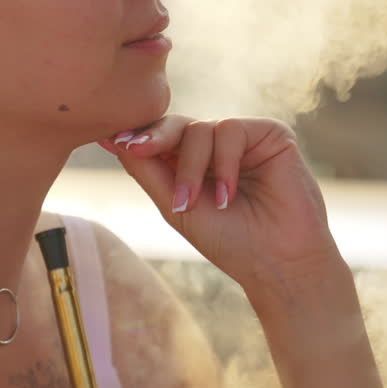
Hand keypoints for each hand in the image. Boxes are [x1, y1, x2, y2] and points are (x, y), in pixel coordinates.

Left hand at [98, 115, 340, 291]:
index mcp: (193, 162)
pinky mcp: (270, 134)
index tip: (115, 141)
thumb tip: (108, 140)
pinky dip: (223, 163)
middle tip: (136, 149)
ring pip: (200, 129)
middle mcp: (217, 147)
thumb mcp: (175, 206)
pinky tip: (228, 195)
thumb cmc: (229, 242)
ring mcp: (244, 139)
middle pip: (177, 124)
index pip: (161, 137)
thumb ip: (146, 170)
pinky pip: (230, 130)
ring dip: (191, 168)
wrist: (278, 263)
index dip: (139, 137)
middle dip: (154, 137)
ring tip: (194, 204)